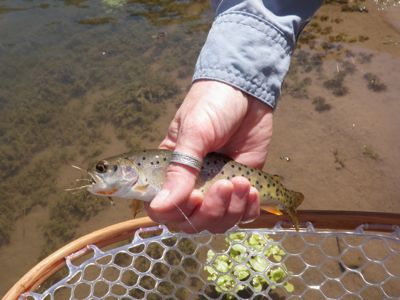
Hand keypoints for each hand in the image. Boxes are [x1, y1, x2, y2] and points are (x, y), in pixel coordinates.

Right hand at [145, 80, 272, 232]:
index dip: (177, 213)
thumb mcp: (194, 133)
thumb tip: (160, 207)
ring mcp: (217, 188)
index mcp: (170, 171)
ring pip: (219, 221)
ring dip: (232, 209)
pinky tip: (252, 190)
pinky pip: (243, 214)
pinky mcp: (242, 187)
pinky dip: (249, 209)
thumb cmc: (212, 104)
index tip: (196, 196)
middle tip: (224, 186)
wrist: (247, 91)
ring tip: (242, 182)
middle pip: (193, 222)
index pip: (163, 209)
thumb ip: (180, 170)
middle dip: (211, 212)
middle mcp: (192, 185)